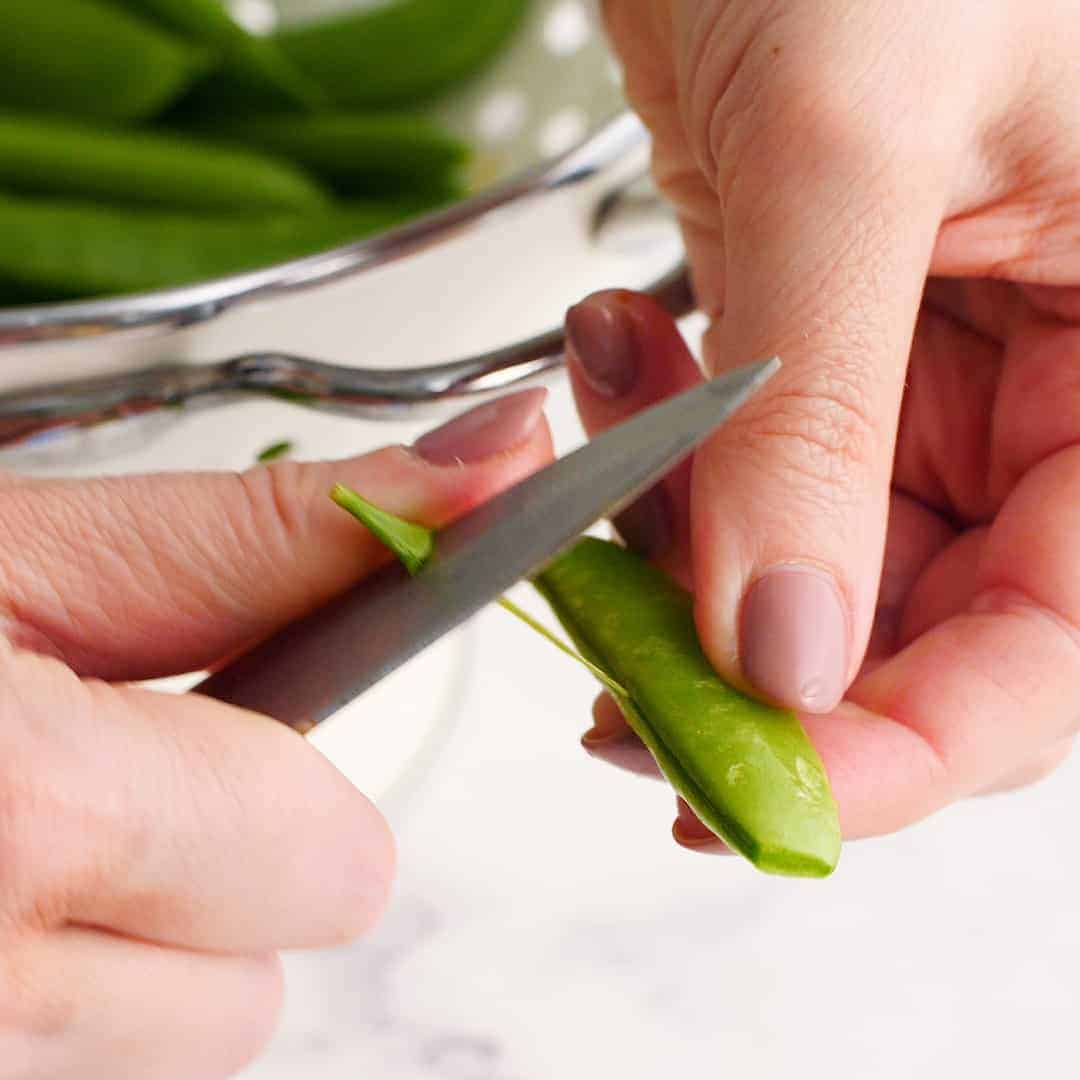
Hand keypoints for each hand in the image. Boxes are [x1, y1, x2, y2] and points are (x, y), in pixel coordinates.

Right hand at [0, 390, 549, 1078]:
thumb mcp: (33, 546)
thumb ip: (271, 531)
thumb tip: (485, 465)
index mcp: (29, 814)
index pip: (337, 866)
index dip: (295, 779)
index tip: (279, 716)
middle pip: (259, 987)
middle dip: (224, 867)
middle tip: (113, 772)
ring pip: (180, 1035)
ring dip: (147, 929)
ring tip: (35, 820)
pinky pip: (91, 1055)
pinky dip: (74, 976)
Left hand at [564, 0, 1079, 846]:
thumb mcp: (852, 154)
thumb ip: (818, 423)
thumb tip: (778, 652)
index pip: (1048, 647)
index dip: (904, 747)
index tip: (754, 793)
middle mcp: (1046, 391)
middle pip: (907, 628)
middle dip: (746, 658)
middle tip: (615, 670)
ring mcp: (919, 378)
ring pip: (794, 560)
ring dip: (673, 534)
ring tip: (610, 404)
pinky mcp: (811, 347)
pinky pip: (728, 470)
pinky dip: (650, 447)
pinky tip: (615, 342)